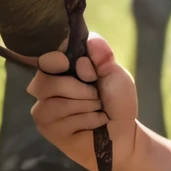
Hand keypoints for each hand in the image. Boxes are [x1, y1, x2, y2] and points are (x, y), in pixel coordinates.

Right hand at [27, 35, 138, 170]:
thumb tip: (92, 39)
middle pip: (45, 81)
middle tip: (96, 96)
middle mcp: (45, 88)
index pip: (44, 59)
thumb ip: (102, 57)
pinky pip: (65, 121)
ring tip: (98, 110)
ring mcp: (44, 110)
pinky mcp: (49, 130)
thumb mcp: (115, 74)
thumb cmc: (117, 101)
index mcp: (59, 70)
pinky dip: (88, 120)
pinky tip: (96, 123)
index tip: (66, 63)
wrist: (125, 132)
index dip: (54, 60)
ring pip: (57, 103)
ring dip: (87, 106)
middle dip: (79, 89)